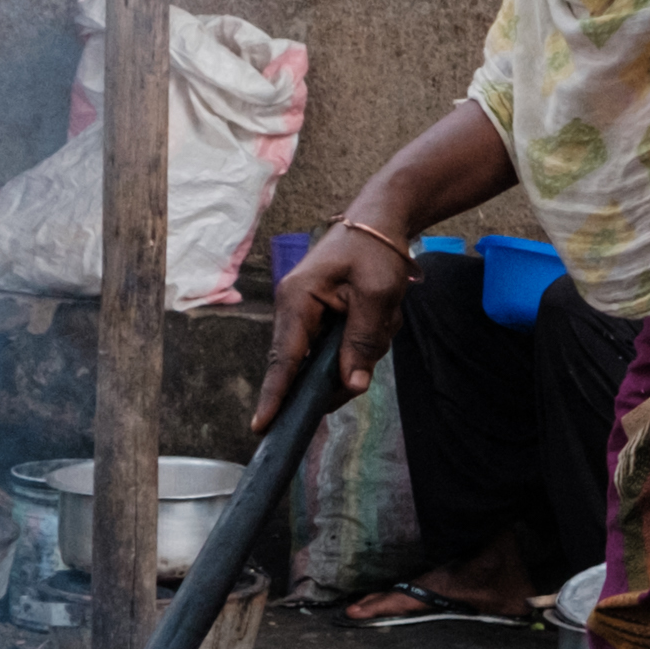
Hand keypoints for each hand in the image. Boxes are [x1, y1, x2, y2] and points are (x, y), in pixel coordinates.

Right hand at [253, 220, 410, 430]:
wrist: (381, 222)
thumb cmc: (375, 250)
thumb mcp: (377, 294)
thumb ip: (362, 341)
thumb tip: (350, 384)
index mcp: (298, 301)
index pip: (284, 359)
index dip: (276, 395)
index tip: (264, 426)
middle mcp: (295, 311)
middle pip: (311, 366)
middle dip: (349, 360)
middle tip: (379, 328)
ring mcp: (308, 316)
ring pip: (333, 360)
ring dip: (366, 344)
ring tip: (385, 311)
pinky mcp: (324, 320)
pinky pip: (344, 348)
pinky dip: (368, 337)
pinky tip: (382, 313)